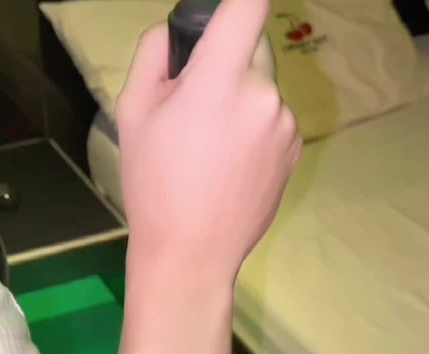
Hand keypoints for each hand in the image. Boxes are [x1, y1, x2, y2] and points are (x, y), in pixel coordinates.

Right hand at [116, 0, 300, 285]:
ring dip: (239, 97)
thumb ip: (156, 53)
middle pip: (250, 45)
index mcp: (219, 80)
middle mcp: (262, 94)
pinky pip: (272, 116)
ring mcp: (284, 122)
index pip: (249, 5)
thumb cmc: (153, 183)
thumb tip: (179, 29)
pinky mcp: (296, 146)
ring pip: (260, 85)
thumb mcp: (132, 111)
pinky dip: (254, 126)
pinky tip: (229, 163)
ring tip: (208, 146)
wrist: (191, 253)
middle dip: (224, 60)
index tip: (234, 1)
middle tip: (192, 105)